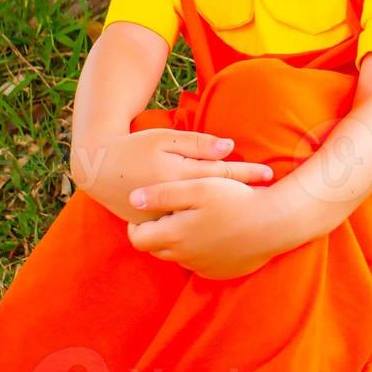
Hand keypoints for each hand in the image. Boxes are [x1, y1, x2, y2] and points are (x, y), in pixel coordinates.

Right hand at [72, 128, 273, 225]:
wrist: (98, 168)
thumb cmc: (136, 147)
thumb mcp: (165, 138)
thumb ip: (198, 144)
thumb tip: (229, 148)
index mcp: (177, 176)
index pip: (221, 175)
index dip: (247, 174)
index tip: (270, 174)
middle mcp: (172, 203)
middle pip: (217, 201)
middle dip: (246, 199)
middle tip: (273, 198)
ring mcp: (162, 220)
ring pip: (202, 222)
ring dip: (228, 219)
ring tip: (256, 217)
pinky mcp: (154, 230)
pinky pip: (185, 233)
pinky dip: (205, 232)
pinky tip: (224, 233)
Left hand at [126, 177, 285, 279]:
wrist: (274, 223)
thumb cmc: (235, 200)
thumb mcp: (197, 187)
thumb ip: (162, 194)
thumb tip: (132, 200)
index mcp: (174, 236)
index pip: (138, 239)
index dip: (137, 224)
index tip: (146, 210)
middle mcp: (184, 257)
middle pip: (157, 249)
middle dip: (158, 232)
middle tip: (172, 211)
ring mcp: (203, 268)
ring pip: (179, 255)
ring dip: (180, 240)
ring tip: (197, 217)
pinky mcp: (220, 272)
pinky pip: (200, 262)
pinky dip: (201, 249)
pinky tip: (216, 231)